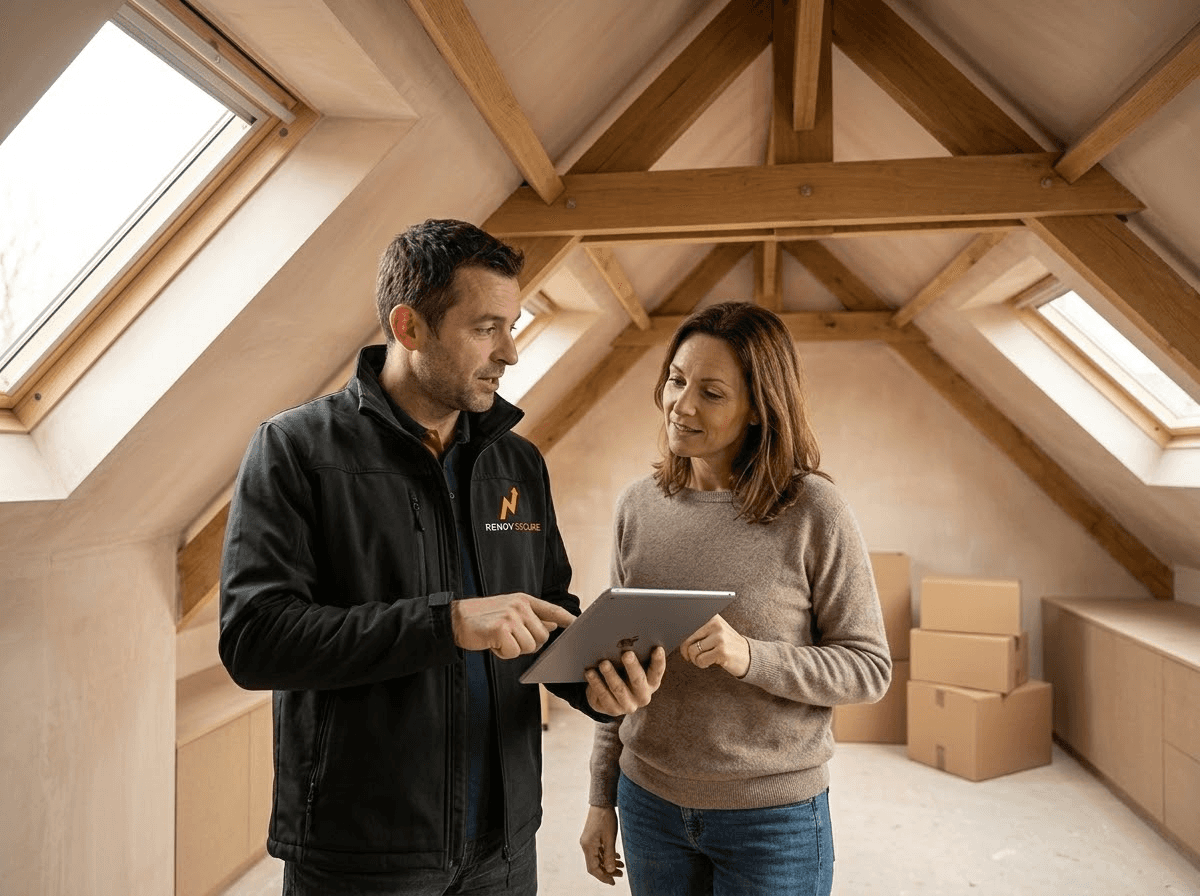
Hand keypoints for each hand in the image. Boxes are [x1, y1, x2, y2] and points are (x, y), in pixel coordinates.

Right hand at [451, 594, 574, 658]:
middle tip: (510, 638)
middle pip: (543, 636)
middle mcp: (520, 606)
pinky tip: (492, 643)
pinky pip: (514, 652)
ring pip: (530, 646)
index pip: (552, 610)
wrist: (455, 619)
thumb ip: (531, 617)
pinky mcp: (500, 629)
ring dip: (515, 649)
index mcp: (524, 600)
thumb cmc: (484, 618)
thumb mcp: (510, 611)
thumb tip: (553, 625)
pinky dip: (503, 653)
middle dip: (529, 644)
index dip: (567, 620)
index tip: (579, 626)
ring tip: (499, 639)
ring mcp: (511, 616)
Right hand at [580, 805, 623, 884]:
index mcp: (588, 846)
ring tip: (622, 866)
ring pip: (598, 857)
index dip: (603, 877)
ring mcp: (589, 841)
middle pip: (595, 864)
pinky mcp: (592, 837)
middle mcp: (586, 845)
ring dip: (609, 863)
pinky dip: (607, 855)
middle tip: (621, 874)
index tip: (613, 882)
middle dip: (608, 871)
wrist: (602, 802)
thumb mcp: (610, 838)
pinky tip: (617, 856)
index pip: (593, 868)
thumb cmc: (606, 818)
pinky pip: (599, 850)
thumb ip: (609, 856)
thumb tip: (609, 871)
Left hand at [585, 646, 665, 714]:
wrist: (608, 695)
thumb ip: (634, 657)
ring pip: (619, 688)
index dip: (658, 661)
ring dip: (611, 674)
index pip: (657, 671)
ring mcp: (628, 705)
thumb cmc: (623, 673)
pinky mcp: (612, 710)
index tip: (657, 648)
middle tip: (626, 654)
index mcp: (652, 682)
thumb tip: (626, 639)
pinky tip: (590, 672)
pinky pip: (603, 695)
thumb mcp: (630, 667)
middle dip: (632, 666)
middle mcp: (643, 696)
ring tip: (603, 663)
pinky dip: (596, 683)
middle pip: (638, 680)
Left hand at [681, 615, 749, 677]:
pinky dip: (702, 665)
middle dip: (686, 651)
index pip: (688, 626)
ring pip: (693, 651)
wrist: (750, 656)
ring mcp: (720, 638)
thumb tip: (676, 635)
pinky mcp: (722, 651)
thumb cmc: (728, 645)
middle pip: (687, 639)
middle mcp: (716, 624)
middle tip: (690, 656)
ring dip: (695, 660)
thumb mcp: (716, 632)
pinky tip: (710, 663)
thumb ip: (700, 630)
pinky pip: (701, 660)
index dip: (682, 638)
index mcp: (712, 617)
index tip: (685, 646)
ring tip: (703, 659)